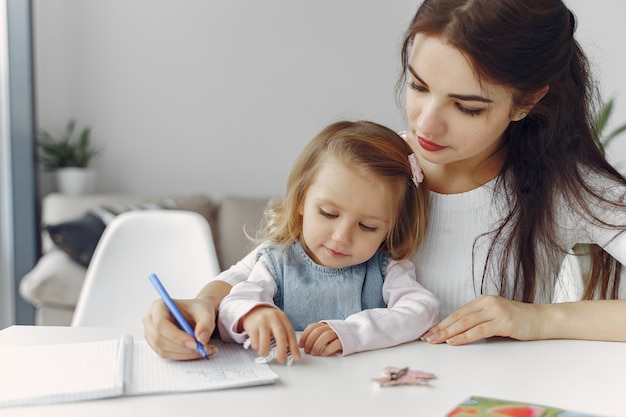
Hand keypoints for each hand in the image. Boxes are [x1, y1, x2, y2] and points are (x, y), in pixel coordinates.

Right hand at [142, 297, 217, 359]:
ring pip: (163, 350)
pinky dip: (183, 356)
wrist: (197, 314)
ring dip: (184, 354)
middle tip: (202, 349)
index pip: (160, 324)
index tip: (194, 343)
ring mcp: (150, 333)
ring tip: (203, 350)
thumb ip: (206, 323)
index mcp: (158, 306)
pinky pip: (167, 355)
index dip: (176, 336)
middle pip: (159, 339)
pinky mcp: (155, 344)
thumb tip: (201, 339)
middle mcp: (150, 320)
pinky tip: (197, 351)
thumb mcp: (206, 312)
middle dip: (182, 347)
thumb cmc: (197, 310)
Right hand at [241, 306, 300, 363]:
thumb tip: (290, 353)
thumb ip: (284, 334)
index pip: (290, 333)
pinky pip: (255, 342)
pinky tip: (258, 347)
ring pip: (265, 341)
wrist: (253, 310)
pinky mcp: (252, 326)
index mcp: (282, 318)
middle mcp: (273, 318)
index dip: (294, 347)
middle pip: (280, 336)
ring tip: (265, 354)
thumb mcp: (278, 322)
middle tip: (282, 360)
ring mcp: (262, 322)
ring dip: (266, 351)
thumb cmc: (268, 320)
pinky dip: (257, 348)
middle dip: (282, 351)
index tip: (296, 358)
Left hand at [299, 322, 342, 355]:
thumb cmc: (337, 335)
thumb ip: (317, 334)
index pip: (312, 327)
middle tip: (307, 351)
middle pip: (317, 332)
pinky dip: (328, 349)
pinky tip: (324, 353)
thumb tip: (303, 343)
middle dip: (309, 342)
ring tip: (314, 353)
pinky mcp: (344, 341)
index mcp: (325, 325)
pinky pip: (335, 344)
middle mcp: (331, 327)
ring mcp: (338, 333)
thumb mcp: (326, 332)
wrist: (355, 333)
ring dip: (317, 346)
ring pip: (325, 336)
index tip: (301, 345)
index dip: (305, 336)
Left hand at [421, 295, 545, 344]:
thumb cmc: (519, 321)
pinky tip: (453, 341)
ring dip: (448, 332)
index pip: (457, 312)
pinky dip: (464, 336)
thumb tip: (457, 332)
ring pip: (465, 322)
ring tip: (436, 340)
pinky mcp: (503, 321)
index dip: (442, 323)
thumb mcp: (495, 317)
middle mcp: (487, 303)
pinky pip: (479, 330)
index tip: (429, 331)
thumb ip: (479, 320)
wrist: (543, 319)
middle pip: (458, 317)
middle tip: (427, 338)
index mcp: (482, 300)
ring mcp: (495, 311)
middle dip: (441, 328)